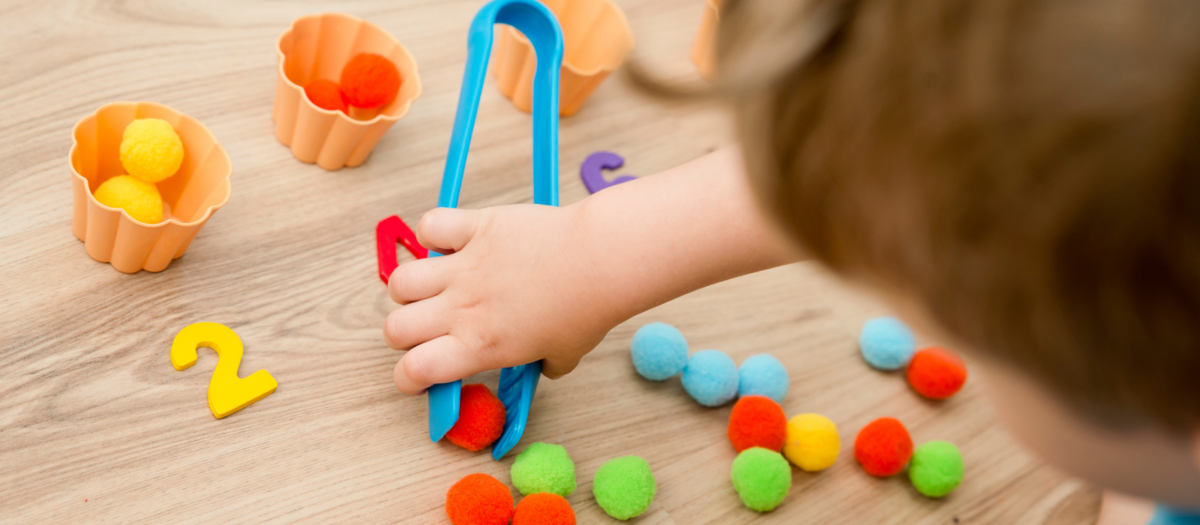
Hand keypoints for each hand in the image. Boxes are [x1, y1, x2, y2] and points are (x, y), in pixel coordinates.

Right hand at [384, 203, 620, 393]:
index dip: (408, 378)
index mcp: (480, 347)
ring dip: (410, 289)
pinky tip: (451, 241)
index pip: (414, 371)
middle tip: (429, 329)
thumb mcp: (564, 356)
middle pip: (396, 330)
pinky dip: (432, 232)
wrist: (599, 260)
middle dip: (405, 335)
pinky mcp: (476, 228)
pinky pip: (430, 225)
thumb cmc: (588, 309)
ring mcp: (465, 267)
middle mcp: (462, 310)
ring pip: (400, 282)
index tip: (420, 375)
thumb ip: (544, 366)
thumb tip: (543, 366)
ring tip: (434, 287)